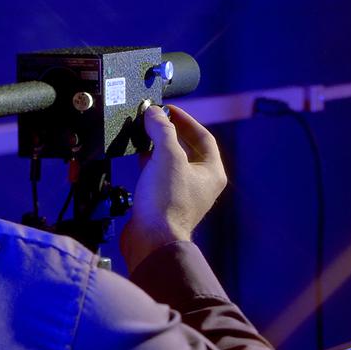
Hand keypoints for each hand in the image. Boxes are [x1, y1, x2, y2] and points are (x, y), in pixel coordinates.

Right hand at [119, 104, 227, 270]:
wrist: (151, 239)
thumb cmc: (167, 204)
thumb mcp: (168, 157)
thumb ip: (163, 130)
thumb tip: (155, 113)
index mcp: (212, 172)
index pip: (203, 137)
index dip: (186, 120)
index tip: (168, 110)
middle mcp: (201, 183)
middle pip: (188, 148)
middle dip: (170, 132)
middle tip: (155, 119)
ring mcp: (183, 193)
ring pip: (172, 161)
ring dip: (158, 146)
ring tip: (145, 132)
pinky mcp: (164, 201)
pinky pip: (159, 175)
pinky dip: (150, 162)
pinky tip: (138, 154)